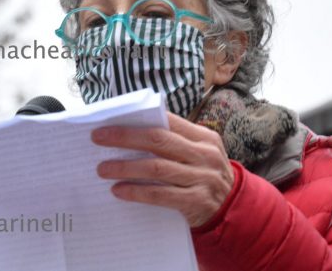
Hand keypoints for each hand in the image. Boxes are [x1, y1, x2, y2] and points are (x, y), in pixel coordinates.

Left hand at [91, 112, 234, 226]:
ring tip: (102, 168)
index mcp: (204, 136)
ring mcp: (202, 178)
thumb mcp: (199, 153)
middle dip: (125, 138)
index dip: (136, 121)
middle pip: (158, 140)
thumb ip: (174, 142)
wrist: (233, 210)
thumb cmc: (204, 175)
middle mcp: (204, 154)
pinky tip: (118, 190)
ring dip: (125, 167)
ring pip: (156, 168)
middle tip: (98, 138)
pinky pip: (160, 194)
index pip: (167, 121)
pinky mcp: (195, 201)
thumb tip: (130, 132)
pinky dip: (136, 192)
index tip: (108, 123)